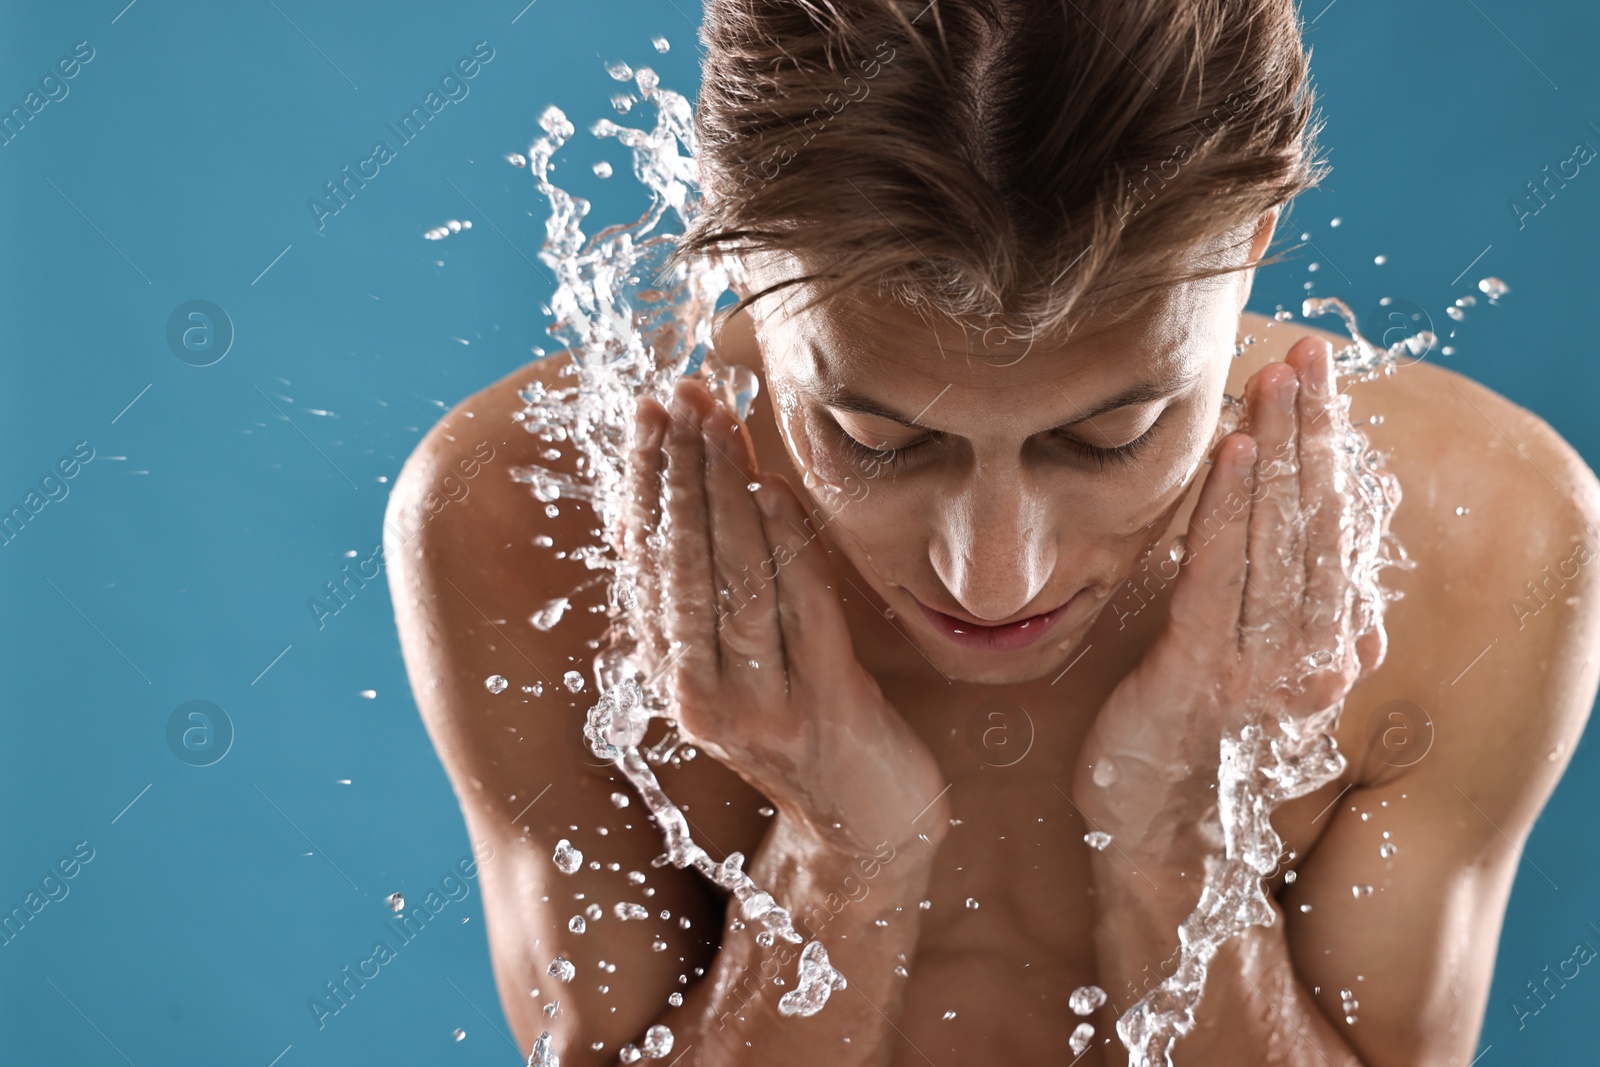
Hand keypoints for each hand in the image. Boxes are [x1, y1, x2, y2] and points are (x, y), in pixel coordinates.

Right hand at [619, 378, 948, 855]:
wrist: (866, 823)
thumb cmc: (802, 727)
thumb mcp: (735, 668)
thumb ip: (697, 601)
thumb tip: (654, 508)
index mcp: (674, 679)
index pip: (647, 565)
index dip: (647, 484)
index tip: (648, 413)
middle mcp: (703, 696)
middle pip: (681, 567)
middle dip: (677, 474)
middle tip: (676, 399)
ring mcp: (761, 706)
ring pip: (733, 583)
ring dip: (723, 496)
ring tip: (718, 426)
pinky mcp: (823, 708)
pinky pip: (799, 614)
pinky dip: (785, 548)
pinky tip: (772, 491)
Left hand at [1071, 337, 1396, 854]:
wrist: (1158, 836)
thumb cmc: (1191, 745)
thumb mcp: (1253, 674)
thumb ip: (1287, 615)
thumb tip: (1330, 569)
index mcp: (1325, 646)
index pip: (1335, 527)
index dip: (1329, 450)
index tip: (1322, 382)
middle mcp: (1310, 653)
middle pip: (1318, 520)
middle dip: (1314, 430)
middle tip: (1312, 355)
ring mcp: (1260, 665)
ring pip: (1279, 537)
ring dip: (1277, 450)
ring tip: (1278, 379)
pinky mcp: (1202, 672)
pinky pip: (1221, 574)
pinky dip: (1228, 508)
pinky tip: (1232, 449)